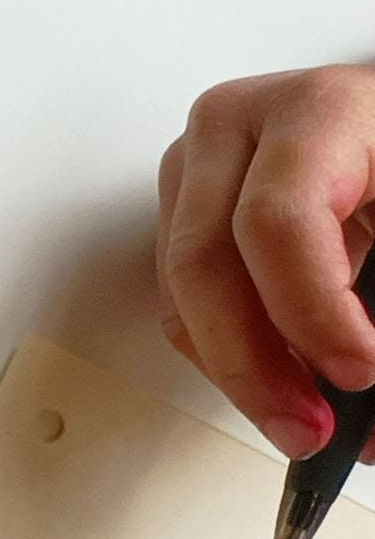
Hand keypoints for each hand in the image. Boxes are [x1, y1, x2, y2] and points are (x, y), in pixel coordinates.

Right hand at [157, 68, 374, 454]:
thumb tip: (371, 409)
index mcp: (313, 111)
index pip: (277, 220)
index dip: (313, 311)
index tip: (359, 373)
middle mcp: (236, 130)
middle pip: (205, 263)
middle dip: (255, 364)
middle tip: (310, 426)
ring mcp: (197, 168)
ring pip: (182, 294)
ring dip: (238, 373)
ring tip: (301, 418)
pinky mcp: (183, 208)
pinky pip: (182, 304)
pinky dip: (228, 355)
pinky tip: (280, 380)